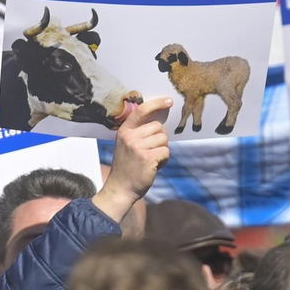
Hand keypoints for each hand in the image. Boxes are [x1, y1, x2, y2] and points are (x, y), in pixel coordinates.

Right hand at [93, 97, 171, 224]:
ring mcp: (138, 147)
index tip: (168, 101)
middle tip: (152, 151)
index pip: (141, 111)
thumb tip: (160, 123)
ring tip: (152, 160)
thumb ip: (138, 133)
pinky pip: (166, 152)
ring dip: (162, 150)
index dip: (156, 104)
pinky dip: (164, 160)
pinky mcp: (148, 158)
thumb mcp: (126, 145)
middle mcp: (130, 137)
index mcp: (124, 131)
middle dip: (160, 138)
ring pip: (164, 140)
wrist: (120, 189)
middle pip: (158, 127)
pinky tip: (154, 167)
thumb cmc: (127, 167)